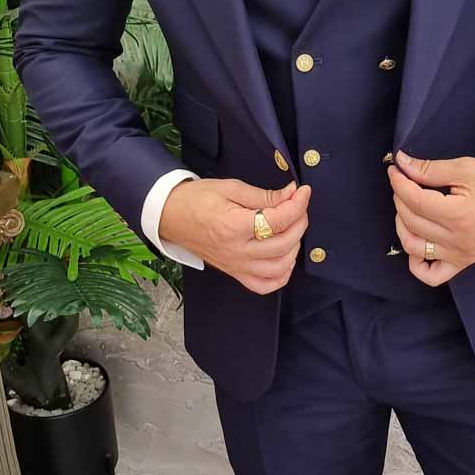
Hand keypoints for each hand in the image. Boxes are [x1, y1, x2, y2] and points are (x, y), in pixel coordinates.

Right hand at [159, 178, 311, 294]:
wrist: (170, 216)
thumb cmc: (196, 200)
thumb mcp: (230, 188)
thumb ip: (264, 195)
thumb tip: (292, 194)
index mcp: (233, 226)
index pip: (278, 220)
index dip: (297, 204)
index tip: (303, 191)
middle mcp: (237, 251)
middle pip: (284, 244)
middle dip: (299, 222)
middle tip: (298, 206)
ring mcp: (236, 266)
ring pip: (281, 267)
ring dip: (295, 247)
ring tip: (292, 228)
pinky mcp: (235, 273)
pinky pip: (265, 285)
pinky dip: (282, 274)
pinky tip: (284, 257)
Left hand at [387, 150, 474, 284]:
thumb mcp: (466, 168)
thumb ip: (430, 169)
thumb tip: (402, 164)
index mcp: (459, 215)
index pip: (414, 200)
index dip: (399, 182)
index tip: (395, 170)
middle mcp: (458, 240)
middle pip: (411, 221)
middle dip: (400, 198)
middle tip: (404, 182)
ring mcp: (460, 255)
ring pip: (414, 247)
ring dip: (402, 225)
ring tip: (408, 207)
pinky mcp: (464, 262)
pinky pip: (432, 275)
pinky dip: (417, 263)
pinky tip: (416, 242)